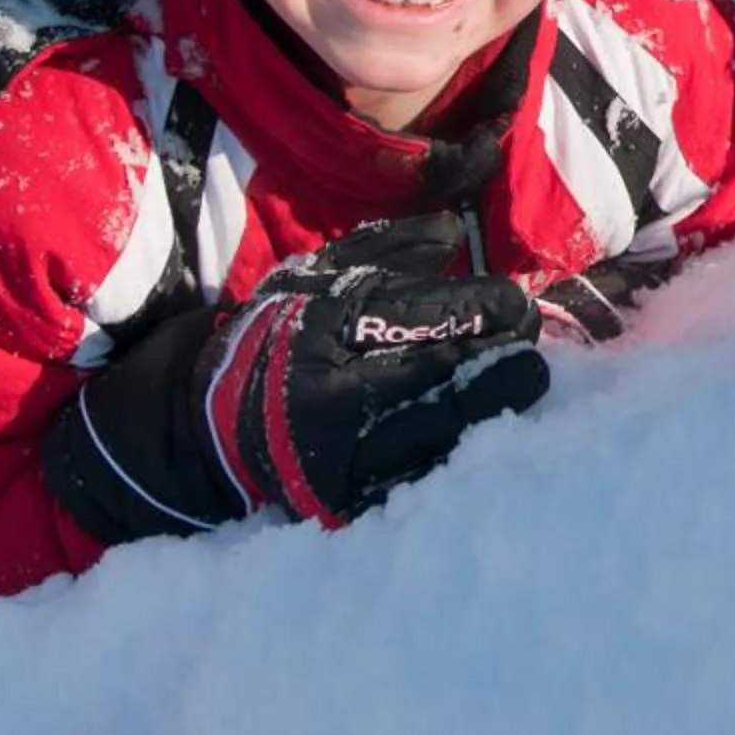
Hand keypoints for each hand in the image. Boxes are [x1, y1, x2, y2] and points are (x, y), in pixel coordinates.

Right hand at [44, 214, 548, 541]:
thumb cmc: (273, 339)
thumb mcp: (311, 279)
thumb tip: (450, 229)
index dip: (477, 312)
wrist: (198, 427)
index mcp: (322, 331)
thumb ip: (381, 251)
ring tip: (530, 384)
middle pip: (435, 380)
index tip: (518, 305)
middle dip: (497, 363)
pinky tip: (493, 442)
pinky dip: (454, 459)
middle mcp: (330, 396)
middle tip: (535, 349)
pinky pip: (410, 482)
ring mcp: (335, 458)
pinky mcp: (339, 504)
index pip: (417, 319)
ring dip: (490, 412)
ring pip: (432, 437)